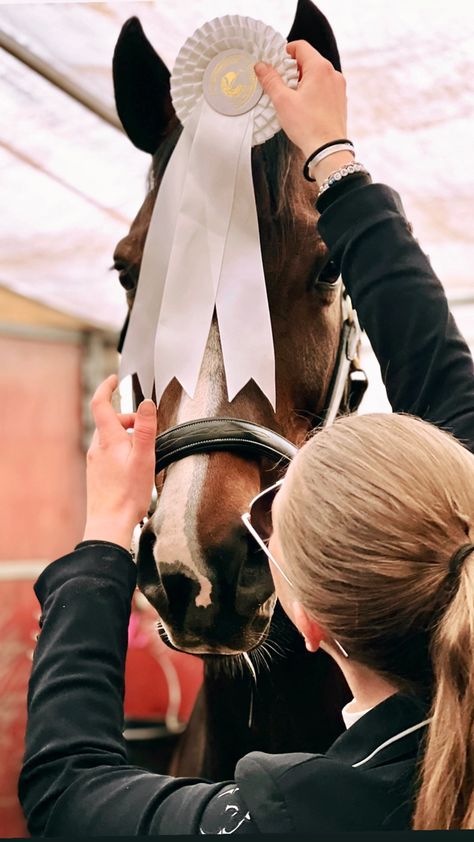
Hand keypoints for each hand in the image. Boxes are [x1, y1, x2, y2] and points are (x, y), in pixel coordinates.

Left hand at [82, 374, 156, 549]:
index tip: (115, 379)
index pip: (101, 404)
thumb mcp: (144, 457)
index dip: (107, 388)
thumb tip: (146, 403)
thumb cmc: (128, 494)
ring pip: (111, 438)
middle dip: (130, 420)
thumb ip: (145, 429)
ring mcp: (95, 461)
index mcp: (108, 440)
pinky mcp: (97, 474)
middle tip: (148, 433)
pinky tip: (135, 469)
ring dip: (128, 438)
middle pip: (111, 422)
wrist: (110, 523)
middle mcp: (97, 448)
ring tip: (144, 455)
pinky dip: (123, 451)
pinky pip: (110, 453)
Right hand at [255, 40, 350, 180]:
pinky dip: (313, 91)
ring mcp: (339, 87)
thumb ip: (270, 80)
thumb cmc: (308, 126)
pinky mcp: (340, 100)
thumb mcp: (283, 101)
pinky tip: (304, 107)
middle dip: (293, 69)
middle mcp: (333, 73)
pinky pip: (324, 88)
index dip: (285, 52)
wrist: (328, 150)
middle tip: (280, 84)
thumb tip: (260, 66)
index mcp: (320, 68)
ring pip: (317, 75)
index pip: (301, 46)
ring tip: (291, 98)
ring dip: (302, 81)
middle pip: (309, 60)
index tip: (276, 64)